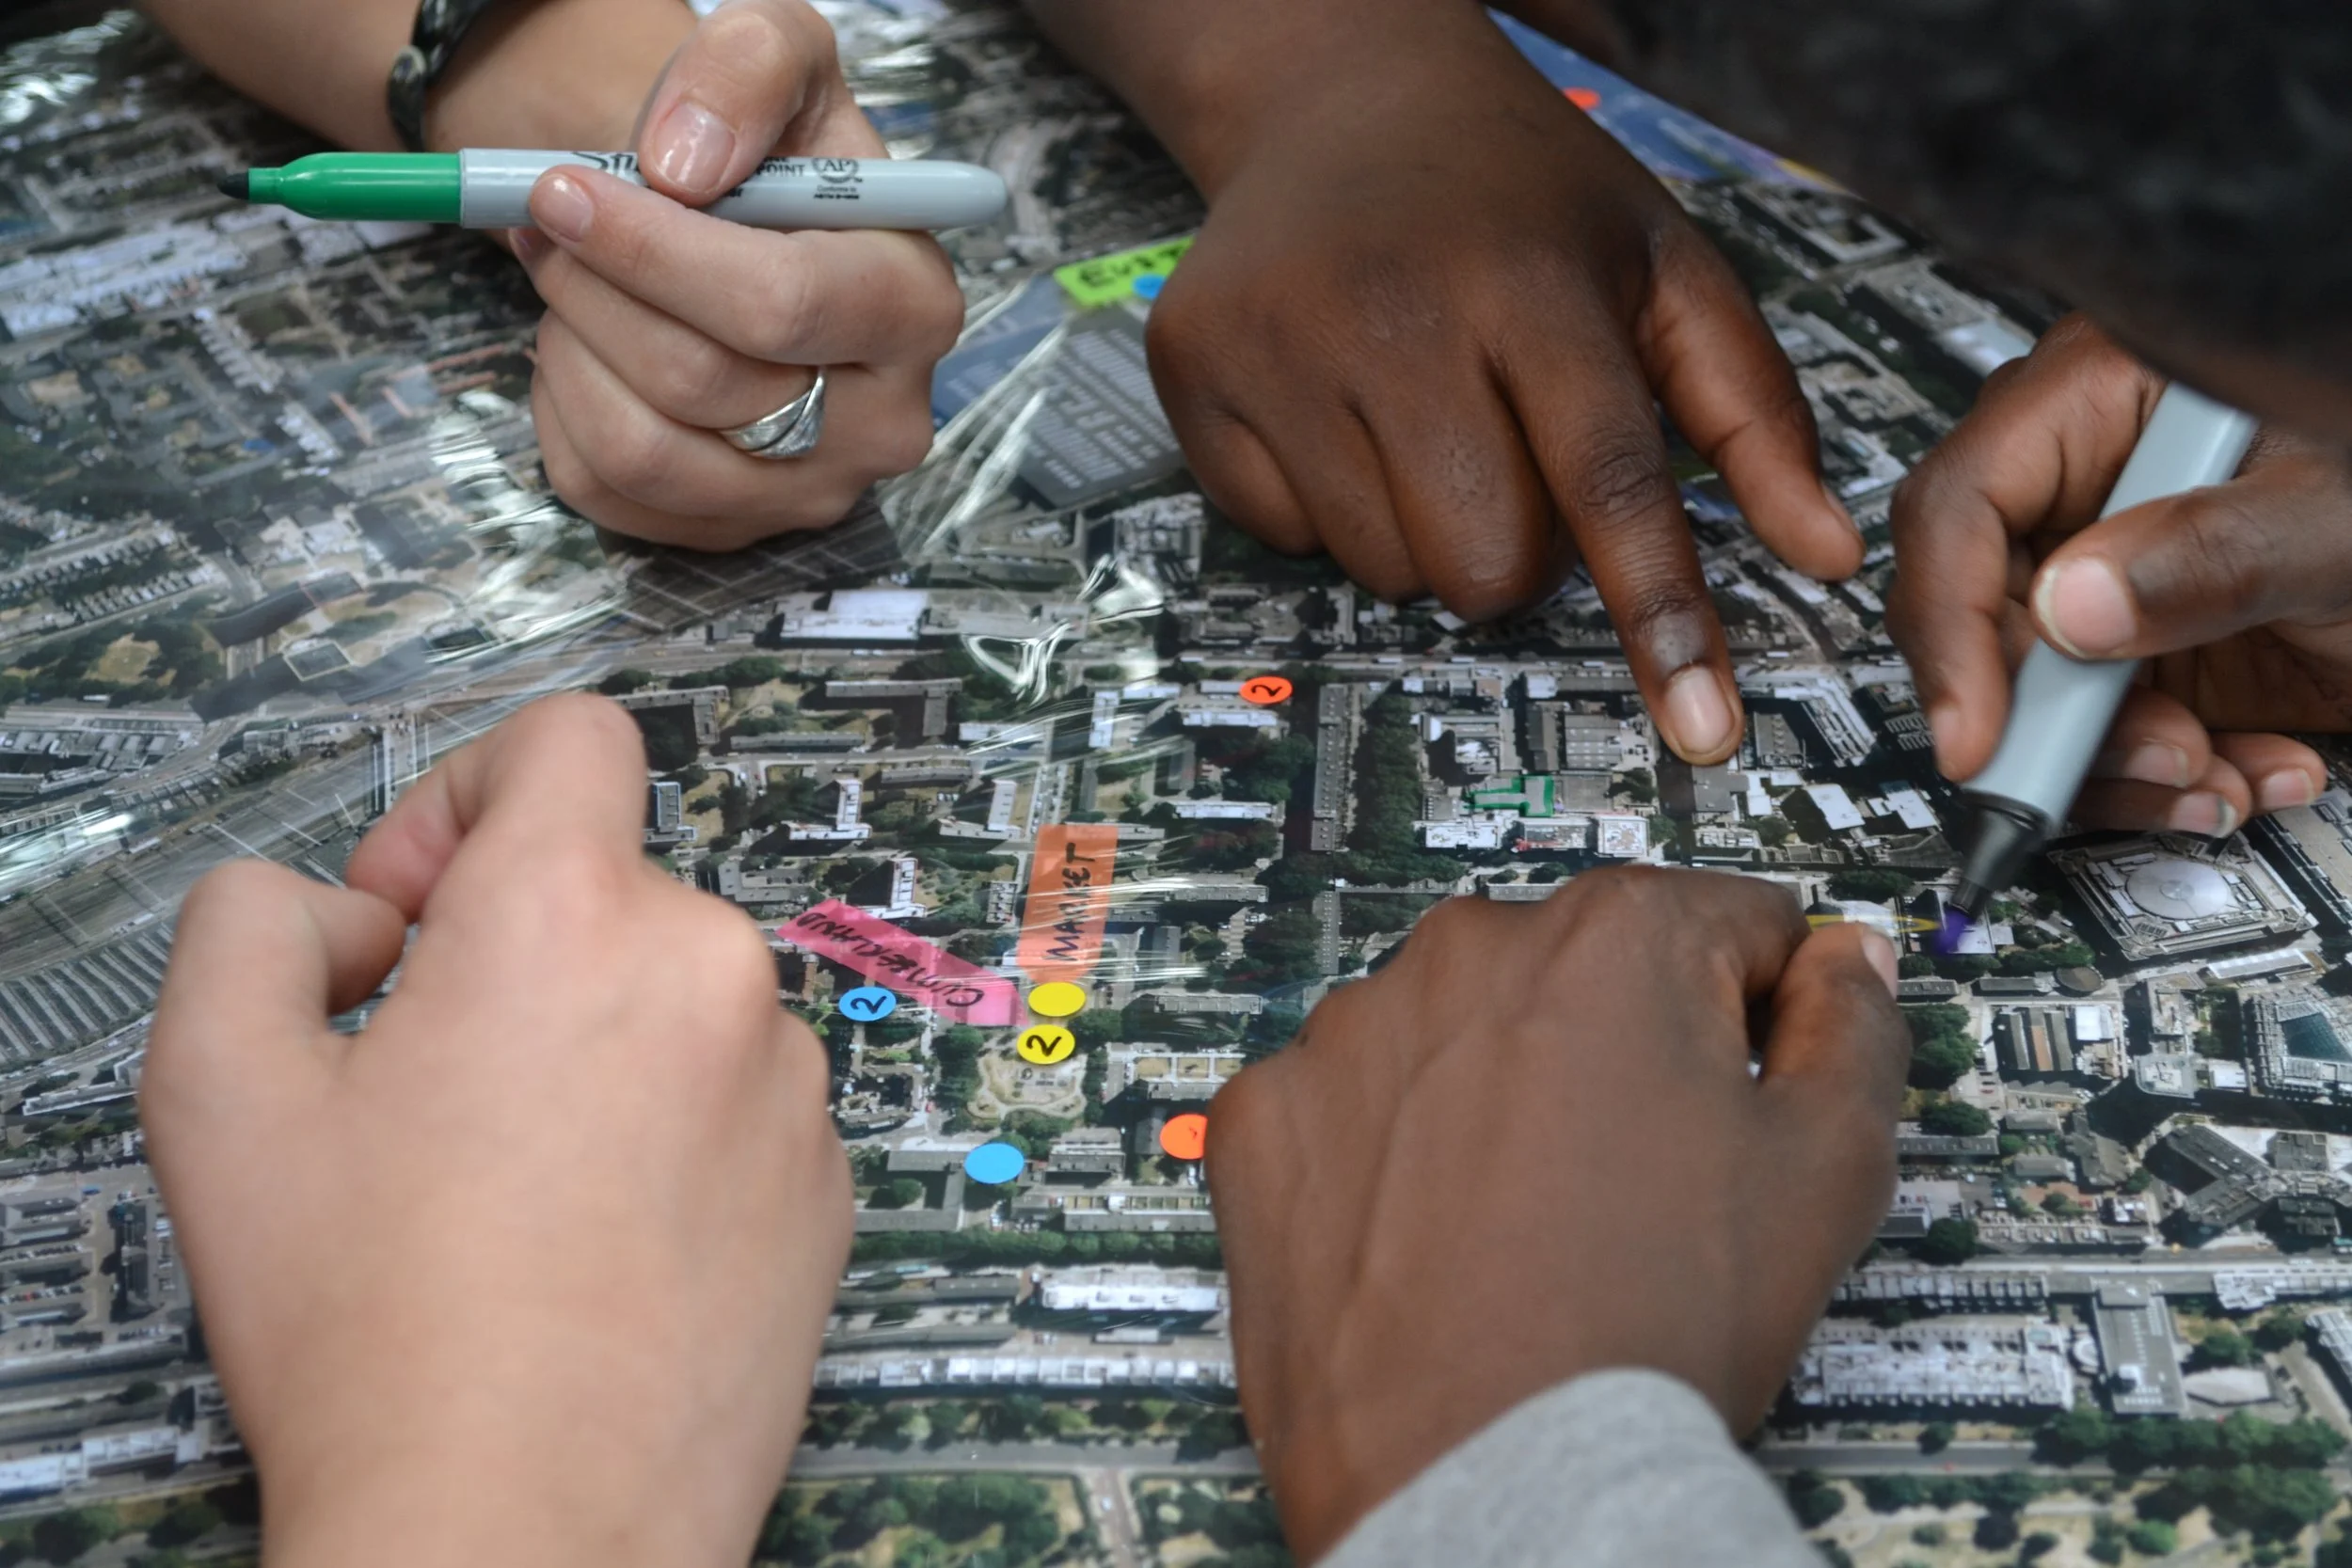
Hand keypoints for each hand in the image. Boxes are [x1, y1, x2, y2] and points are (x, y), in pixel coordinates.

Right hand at [142, 695, 848, 1567]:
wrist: (519, 1532)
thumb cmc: (373, 1327)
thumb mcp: (219, 1094)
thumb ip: (252, 928)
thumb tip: (340, 914)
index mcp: (576, 915)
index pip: (570, 738)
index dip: (469, 797)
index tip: (417, 913)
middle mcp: (716, 975)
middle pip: (610, 894)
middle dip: (514, 956)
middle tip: (428, 1091)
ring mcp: (793, 1089)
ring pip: (677, 1010)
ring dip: (599, 1056)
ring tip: (512, 1198)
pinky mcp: (832, 1190)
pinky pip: (740, 1110)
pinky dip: (674, 1143)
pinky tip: (596, 1253)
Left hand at [506, 0, 961, 547]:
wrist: (734, 226)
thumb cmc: (761, 149)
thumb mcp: (776, 56)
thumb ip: (745, 69)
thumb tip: (683, 166)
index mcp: (913, 306)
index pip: (778, 305)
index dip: (651, 251)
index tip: (563, 190)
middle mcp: (881, 423)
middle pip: (699, 382)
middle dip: (594, 290)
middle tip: (548, 221)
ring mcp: (806, 492)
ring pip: (640, 449)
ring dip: (570, 347)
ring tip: (570, 281)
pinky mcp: (728, 530)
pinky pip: (603, 490)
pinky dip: (561, 408)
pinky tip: (586, 347)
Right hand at [1141, 13, 1859, 761]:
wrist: (1340, 95)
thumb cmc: (1522, 198)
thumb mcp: (1664, 266)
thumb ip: (1754, 412)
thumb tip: (1825, 555)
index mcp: (1528, 280)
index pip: (1607, 483)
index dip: (1660, 614)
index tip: (1703, 729)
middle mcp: (1388, 309)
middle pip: (1482, 564)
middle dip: (1519, 551)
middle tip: (1514, 457)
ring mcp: (1273, 341)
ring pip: (1384, 570)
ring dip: (1424, 533)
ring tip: (1428, 423)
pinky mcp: (1193, 369)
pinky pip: (1284, 538)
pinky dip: (1328, 508)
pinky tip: (1341, 411)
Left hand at [1205, 870, 1904, 1559]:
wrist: (1488, 1476)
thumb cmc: (1645, 1329)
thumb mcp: (1825, 1172)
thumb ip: (1855, 1030)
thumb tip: (1844, 962)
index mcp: (1610, 938)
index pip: (1726, 923)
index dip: (1757, 1011)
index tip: (1740, 1085)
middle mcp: (1462, 953)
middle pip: (1580, 968)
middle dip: (1616, 1046)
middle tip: (1635, 1175)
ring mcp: (1345, 1033)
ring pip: (1456, 1030)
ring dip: (1491, 1089)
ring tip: (1527, 1219)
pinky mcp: (1264, 1117)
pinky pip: (1345, 1102)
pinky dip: (1384, 1152)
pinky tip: (1429, 1234)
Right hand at [1888, 316, 2351, 836]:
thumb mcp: (2334, 508)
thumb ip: (2209, 552)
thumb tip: (2066, 608)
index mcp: (2101, 401)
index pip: (1961, 508)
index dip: (1951, 625)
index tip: (1980, 734)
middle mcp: (2088, 492)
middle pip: (1983, 620)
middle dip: (2053, 718)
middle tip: (2130, 767)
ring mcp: (2114, 580)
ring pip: (2039, 700)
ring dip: (2121, 767)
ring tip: (2214, 777)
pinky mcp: (2151, 654)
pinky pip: (2109, 737)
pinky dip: (2174, 778)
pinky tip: (2251, 772)